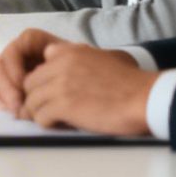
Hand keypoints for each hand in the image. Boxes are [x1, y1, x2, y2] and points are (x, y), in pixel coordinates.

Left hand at [0, 30, 154, 135]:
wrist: (145, 98)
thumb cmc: (129, 83)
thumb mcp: (101, 58)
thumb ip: (79, 57)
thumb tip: (58, 60)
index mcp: (70, 51)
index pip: (40, 65)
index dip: (44, 82)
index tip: (53, 94)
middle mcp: (61, 64)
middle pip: (30, 84)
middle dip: (37, 99)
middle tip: (51, 111)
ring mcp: (60, 84)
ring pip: (32, 101)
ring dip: (41, 113)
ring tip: (57, 120)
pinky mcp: (63, 105)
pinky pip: (40, 116)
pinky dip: (48, 124)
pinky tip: (63, 125)